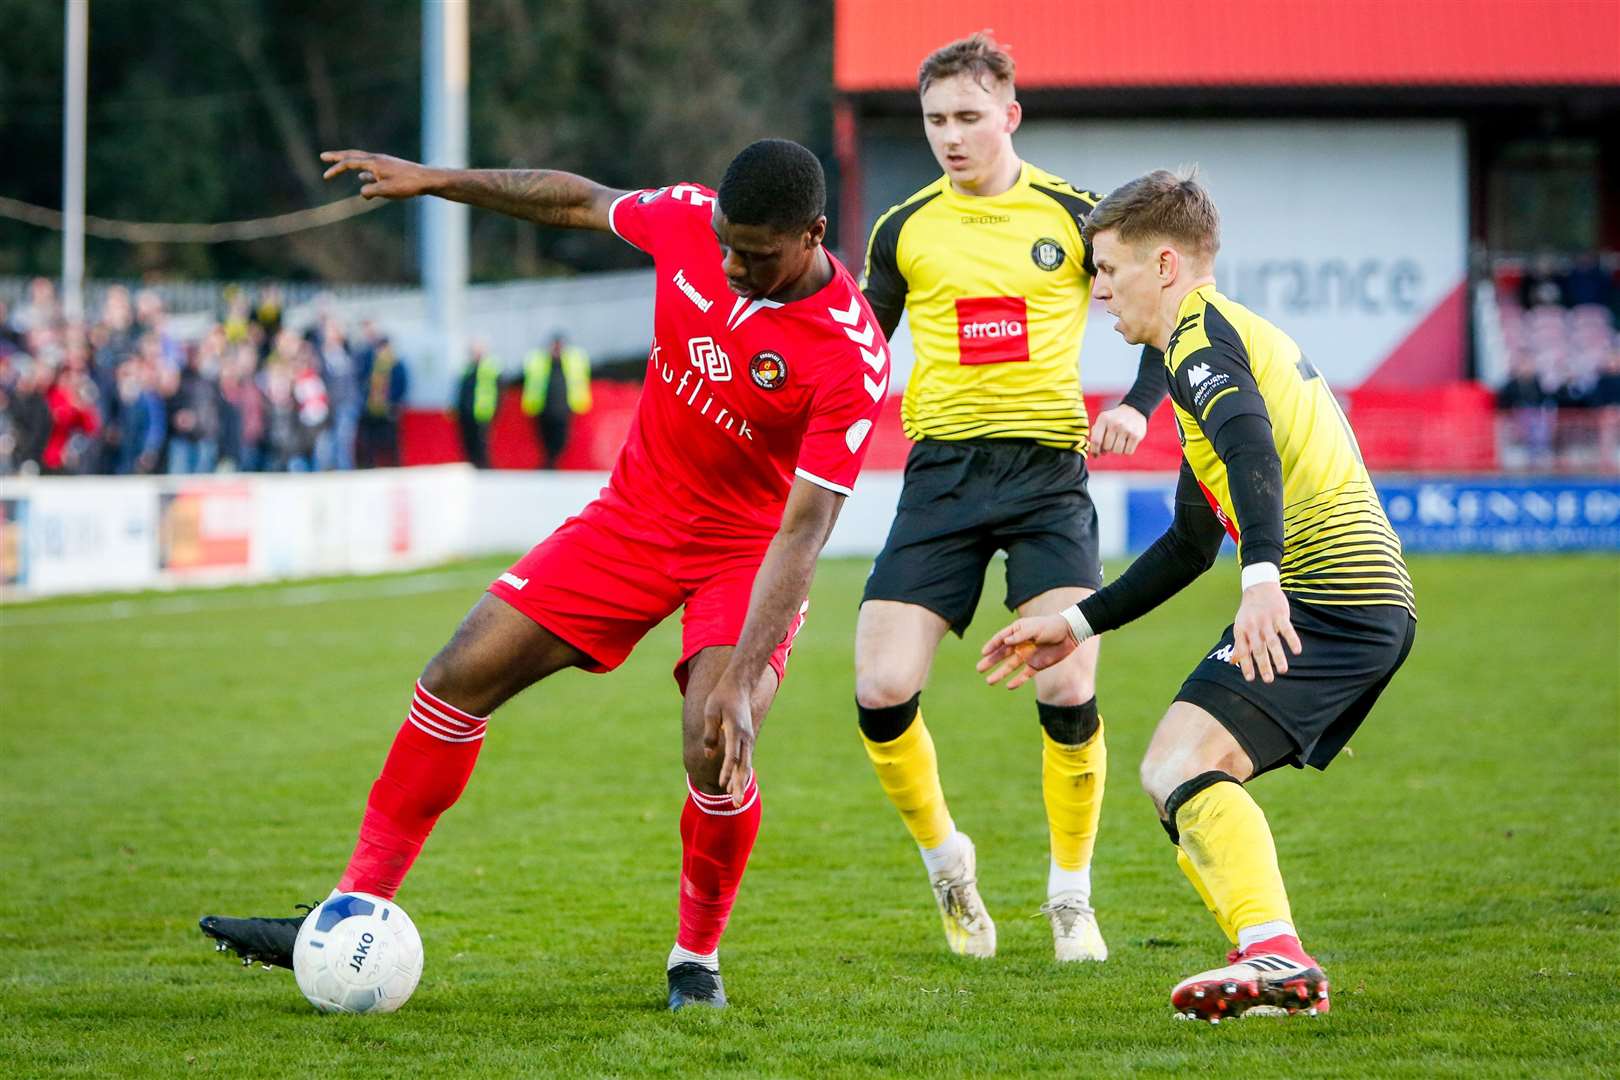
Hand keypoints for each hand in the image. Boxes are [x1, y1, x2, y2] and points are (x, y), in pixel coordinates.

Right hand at [321, 150, 437, 199]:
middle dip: (337, 157)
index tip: (326, 176)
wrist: (427, 179)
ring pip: (362, 162)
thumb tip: (362, 192)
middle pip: (353, 156)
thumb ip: (370, 191)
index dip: (336, 169)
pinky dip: (364, 173)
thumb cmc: (408, 185)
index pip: (349, 163)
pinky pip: (372, 169)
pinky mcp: (391, 169)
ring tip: (340, 165)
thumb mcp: (386, 191)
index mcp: (374, 163)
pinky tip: (363, 179)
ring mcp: (384, 163)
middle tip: (324, 156)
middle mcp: (377, 159)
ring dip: (350, 164)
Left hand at [701, 676, 755, 805]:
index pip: (732, 755)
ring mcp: (747, 739)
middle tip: (736, 803)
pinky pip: (744, 760)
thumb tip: (709, 755)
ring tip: (737, 801)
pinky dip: (741, 773)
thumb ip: (710, 734)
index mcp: (735, 730)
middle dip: (738, 785)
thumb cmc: (722, 697)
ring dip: (740, 782)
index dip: (727, 771)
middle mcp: (745, 737)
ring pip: (745, 765)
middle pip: (742, 765)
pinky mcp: (746, 739)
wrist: (739, 684)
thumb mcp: (711, 711)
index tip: (722, 784)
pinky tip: (736, 785)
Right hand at [977, 613, 1077, 689]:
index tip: (983, 653)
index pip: (1000, 639)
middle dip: (990, 661)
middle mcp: (1020, 644)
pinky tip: (1009, 686)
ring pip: (1010, 666)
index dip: (991, 646)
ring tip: (989, 681)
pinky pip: (1025, 675)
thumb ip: (1020, 635)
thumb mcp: (1035, 628)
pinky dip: (1017, 681)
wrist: (1070, 633)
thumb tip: (1004, 642)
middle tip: (979, 669)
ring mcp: (1027, 655)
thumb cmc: (1051, 626)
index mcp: (1017, 632)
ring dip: (1000, 674)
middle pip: (1002, 654)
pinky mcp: (1036, 665)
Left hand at [1090, 404, 1146, 456]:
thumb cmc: (1114, 420)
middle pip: (1107, 447)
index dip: (1095, 450)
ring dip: (1117, 450)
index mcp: (1104, 419)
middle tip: (1111, 442)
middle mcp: (1115, 423)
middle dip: (1108, 448)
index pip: (1096, 440)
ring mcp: (1127, 429)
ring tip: (1119, 441)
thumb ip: (1096, 435)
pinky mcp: (1136, 435)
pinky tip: (1127, 442)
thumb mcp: (1103, 421)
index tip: (1096, 454)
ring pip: (1117, 451)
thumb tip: (1095, 454)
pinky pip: (1128, 452)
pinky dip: (1126, 450)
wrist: (1134, 410)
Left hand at [1231, 581, 1301, 682]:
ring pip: (1273, 641)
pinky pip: (1287, 629)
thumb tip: (1232, 663)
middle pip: (1259, 649)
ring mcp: (1267, 621)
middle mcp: (1253, 627)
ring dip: (1278, 656)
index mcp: (1242, 630)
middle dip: (1263, 665)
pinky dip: (1292, 640)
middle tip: (1269, 680)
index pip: (1243, 651)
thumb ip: (1239, 645)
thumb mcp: (1240, 626)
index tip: (1250, 679)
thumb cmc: (1249, 611)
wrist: (1259, 587)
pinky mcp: (1279, 615)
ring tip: (1283, 670)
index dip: (1246, 665)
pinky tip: (1297, 651)